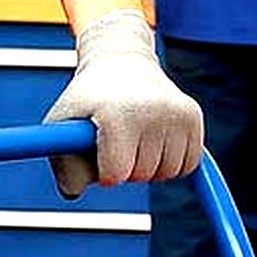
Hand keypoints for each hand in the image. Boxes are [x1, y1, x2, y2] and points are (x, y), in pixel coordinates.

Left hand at [41, 10, 202, 199]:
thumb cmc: (87, 101)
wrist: (122, 62)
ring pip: (167, 174)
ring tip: (134, 133)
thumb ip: (64, 168)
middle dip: (126, 167)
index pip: (115, 176)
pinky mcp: (193, 117)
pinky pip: (186, 165)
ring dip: (149, 165)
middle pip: (141, 176)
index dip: (103, 170)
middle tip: (116, 136)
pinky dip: (170, 161)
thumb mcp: (63, 128)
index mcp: (117, 113)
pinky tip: (154, 136)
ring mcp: (177, 113)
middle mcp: (153, 110)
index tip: (98, 148)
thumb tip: (73, 193)